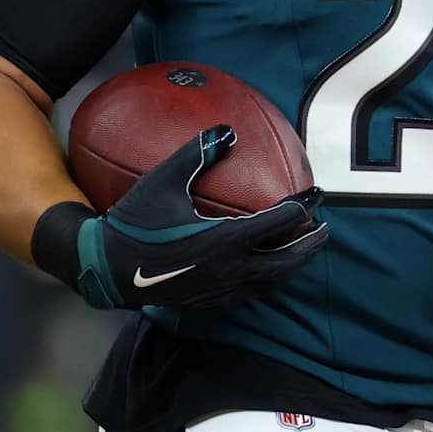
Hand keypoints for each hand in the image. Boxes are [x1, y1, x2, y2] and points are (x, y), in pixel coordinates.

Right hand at [74, 125, 328, 309]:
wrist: (107, 268)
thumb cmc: (135, 221)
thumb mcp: (164, 180)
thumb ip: (198, 153)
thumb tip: (228, 130)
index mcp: (225, 240)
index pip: (280, 223)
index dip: (303, 207)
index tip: (316, 193)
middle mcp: (230, 269)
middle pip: (286, 261)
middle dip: (310, 245)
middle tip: (325, 228)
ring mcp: (221, 289)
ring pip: (271, 282)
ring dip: (292, 265)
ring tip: (304, 250)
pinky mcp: (210, 301)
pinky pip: (252, 292)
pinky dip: (269, 279)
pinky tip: (268, 268)